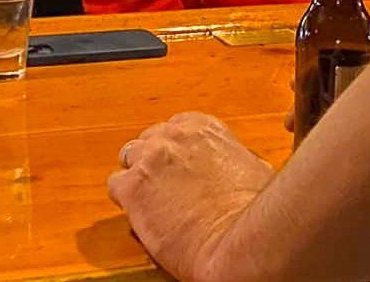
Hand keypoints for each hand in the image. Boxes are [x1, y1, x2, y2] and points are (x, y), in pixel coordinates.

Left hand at [108, 112, 273, 281]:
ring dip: (137, 175)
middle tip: (162, 185)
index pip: (175, 127)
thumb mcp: (254, 170)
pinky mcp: (133, 189)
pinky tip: (139, 213)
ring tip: (148, 198)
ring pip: (128, 157)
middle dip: (154, 160)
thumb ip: (237, 160)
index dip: (174, 150)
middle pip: (149, 139)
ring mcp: (151, 159)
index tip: (177, 165)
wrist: (238, 241)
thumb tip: (243, 168)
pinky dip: (124, 199)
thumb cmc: (253, 212)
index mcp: (204, 128)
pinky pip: (115, 186)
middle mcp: (174, 136)